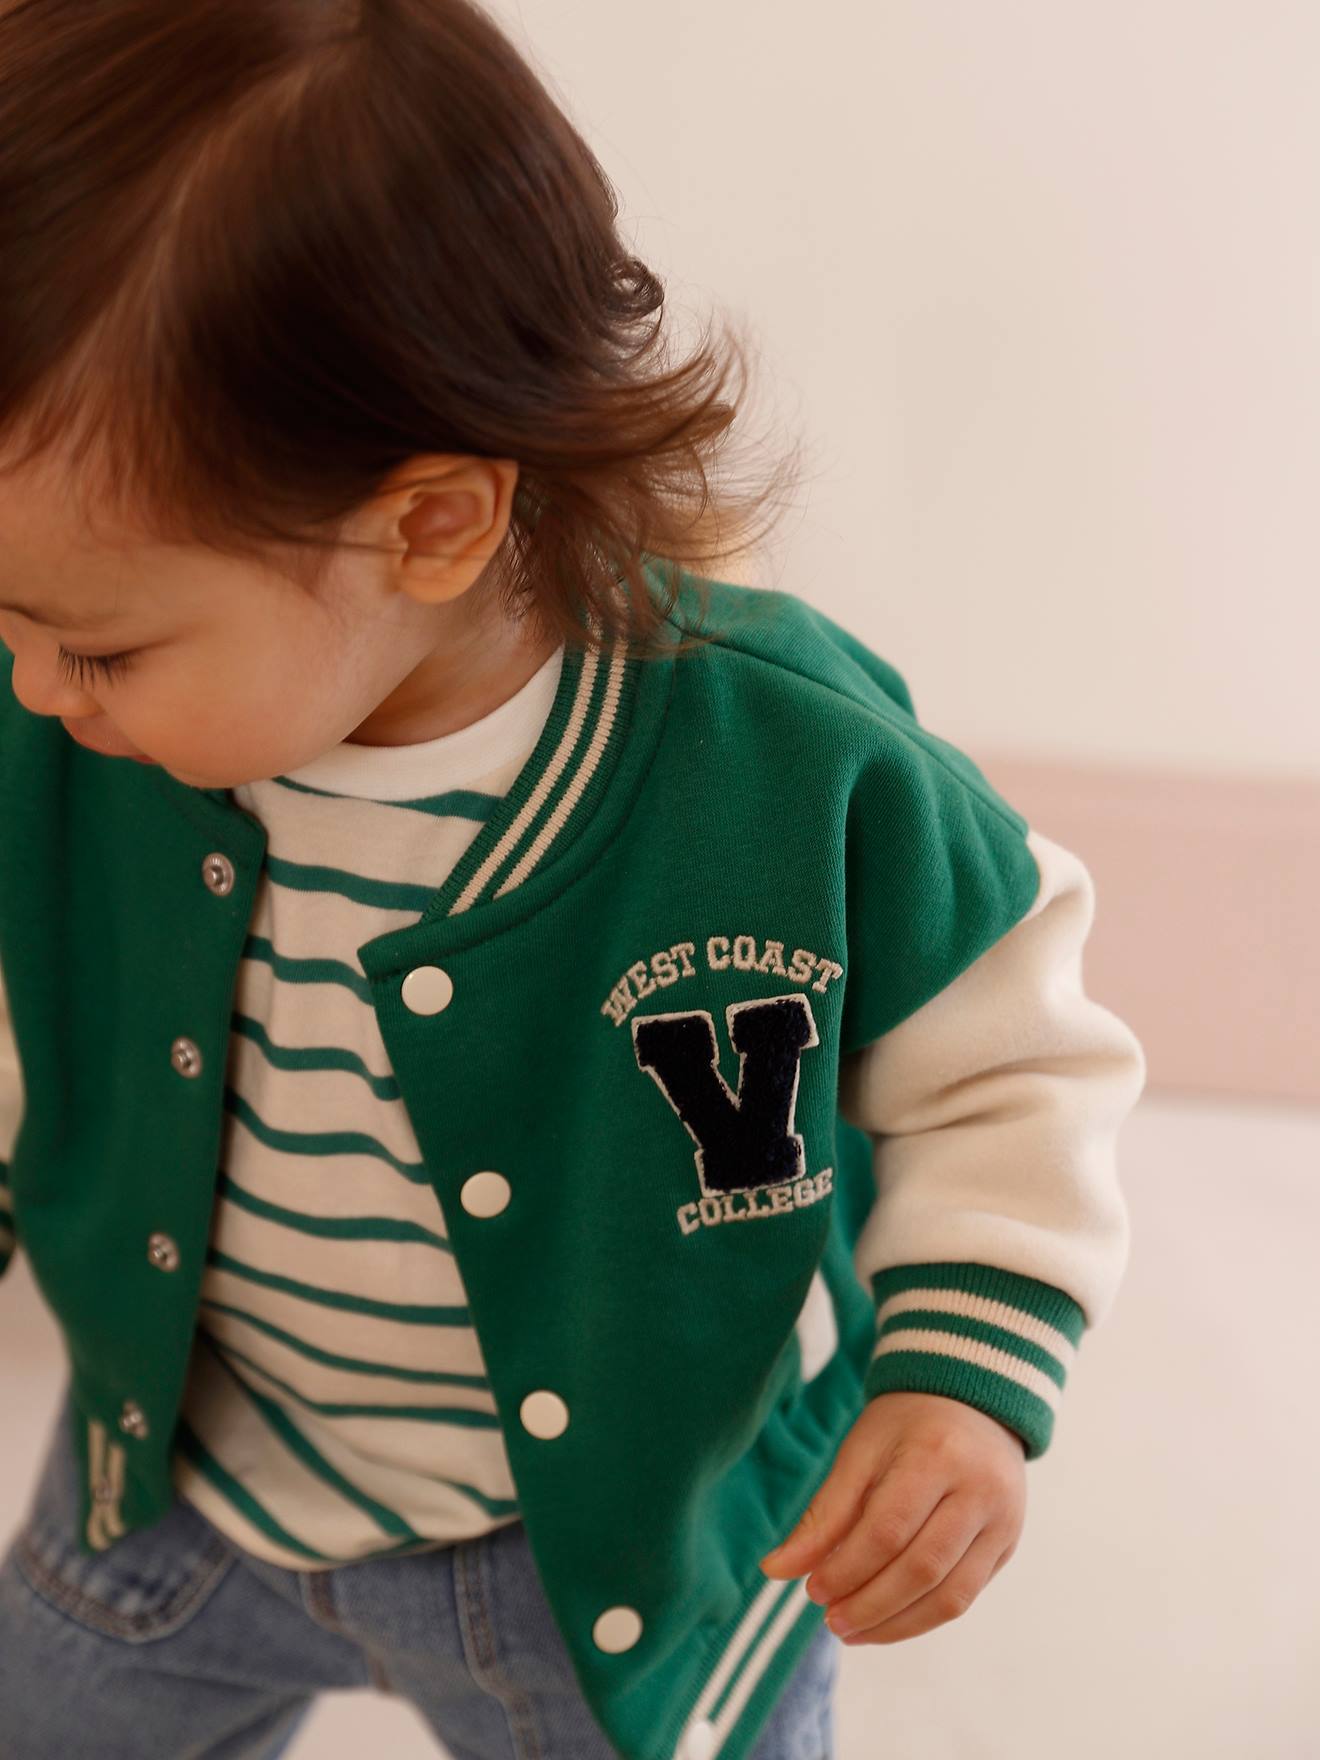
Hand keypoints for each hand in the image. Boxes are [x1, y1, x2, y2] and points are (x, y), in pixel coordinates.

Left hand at [758, 1390, 1026, 1645]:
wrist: (971, 1401)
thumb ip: (824, 1514)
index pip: (888, 1529)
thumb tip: (776, 1571)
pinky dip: (922, 1619)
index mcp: (936, 1455)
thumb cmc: (906, 1426)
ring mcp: (1002, 1520)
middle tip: (830, 1622)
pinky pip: (966, 1597)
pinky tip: (887, 1623)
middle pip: (921, 1568)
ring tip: (853, 1632)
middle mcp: (979, 1490)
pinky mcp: (1008, 1543)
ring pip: (950, 1595)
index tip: (812, 1591)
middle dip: (870, 1605)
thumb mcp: (861, 1452)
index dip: (847, 1568)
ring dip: (896, 1625)